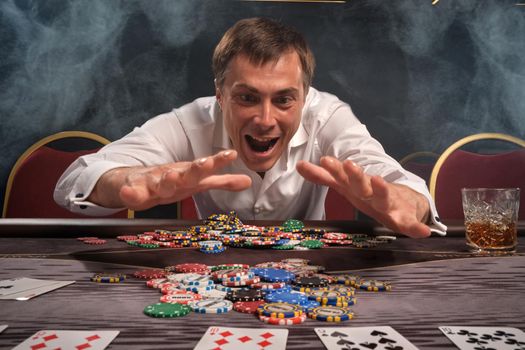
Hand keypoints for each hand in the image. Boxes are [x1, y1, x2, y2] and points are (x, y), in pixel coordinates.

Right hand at [90, 150, 251, 210]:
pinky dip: (131, 193)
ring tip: (170, 176)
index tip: (232, 154)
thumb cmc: (170, 182)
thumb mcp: (197, 183)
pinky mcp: (133, 190)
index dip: (218, 162)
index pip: (205, 168)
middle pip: (185, 173)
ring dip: (165, 180)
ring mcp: (152, 182)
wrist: (130, 180)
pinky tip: (130, 193)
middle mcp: (171, 176)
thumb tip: (249, 181)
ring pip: (159, 182)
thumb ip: (221, 182)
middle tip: (205, 163)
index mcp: (187, 176)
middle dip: (195, 168)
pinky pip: (132, 193)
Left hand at [297, 156, 430, 237]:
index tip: (324, 160)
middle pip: (362, 184)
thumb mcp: (345, 186)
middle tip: (348, 165)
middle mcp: (373, 192)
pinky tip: (424, 231)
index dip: (333, 170)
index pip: (343, 177)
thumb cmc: (369, 193)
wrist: (406, 199)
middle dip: (356, 175)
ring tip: (378, 181)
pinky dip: (417, 227)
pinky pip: (411, 224)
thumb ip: (324, 177)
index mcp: (357, 186)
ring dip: (381, 190)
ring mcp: (390, 202)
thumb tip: (299, 165)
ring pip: (385, 197)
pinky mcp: (405, 217)